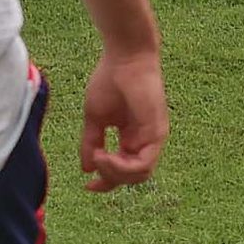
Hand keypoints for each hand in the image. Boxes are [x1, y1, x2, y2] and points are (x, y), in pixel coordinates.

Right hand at [81, 46, 168, 190]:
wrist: (124, 56)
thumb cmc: (109, 79)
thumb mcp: (95, 117)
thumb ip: (92, 143)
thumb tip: (86, 169)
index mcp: (131, 137)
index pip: (122, 170)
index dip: (105, 182)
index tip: (87, 186)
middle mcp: (145, 141)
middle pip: (131, 177)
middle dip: (110, 178)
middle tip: (94, 169)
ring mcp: (153, 138)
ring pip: (139, 175)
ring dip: (116, 173)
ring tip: (99, 157)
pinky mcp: (157, 133)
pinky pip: (144, 164)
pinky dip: (124, 167)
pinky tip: (107, 155)